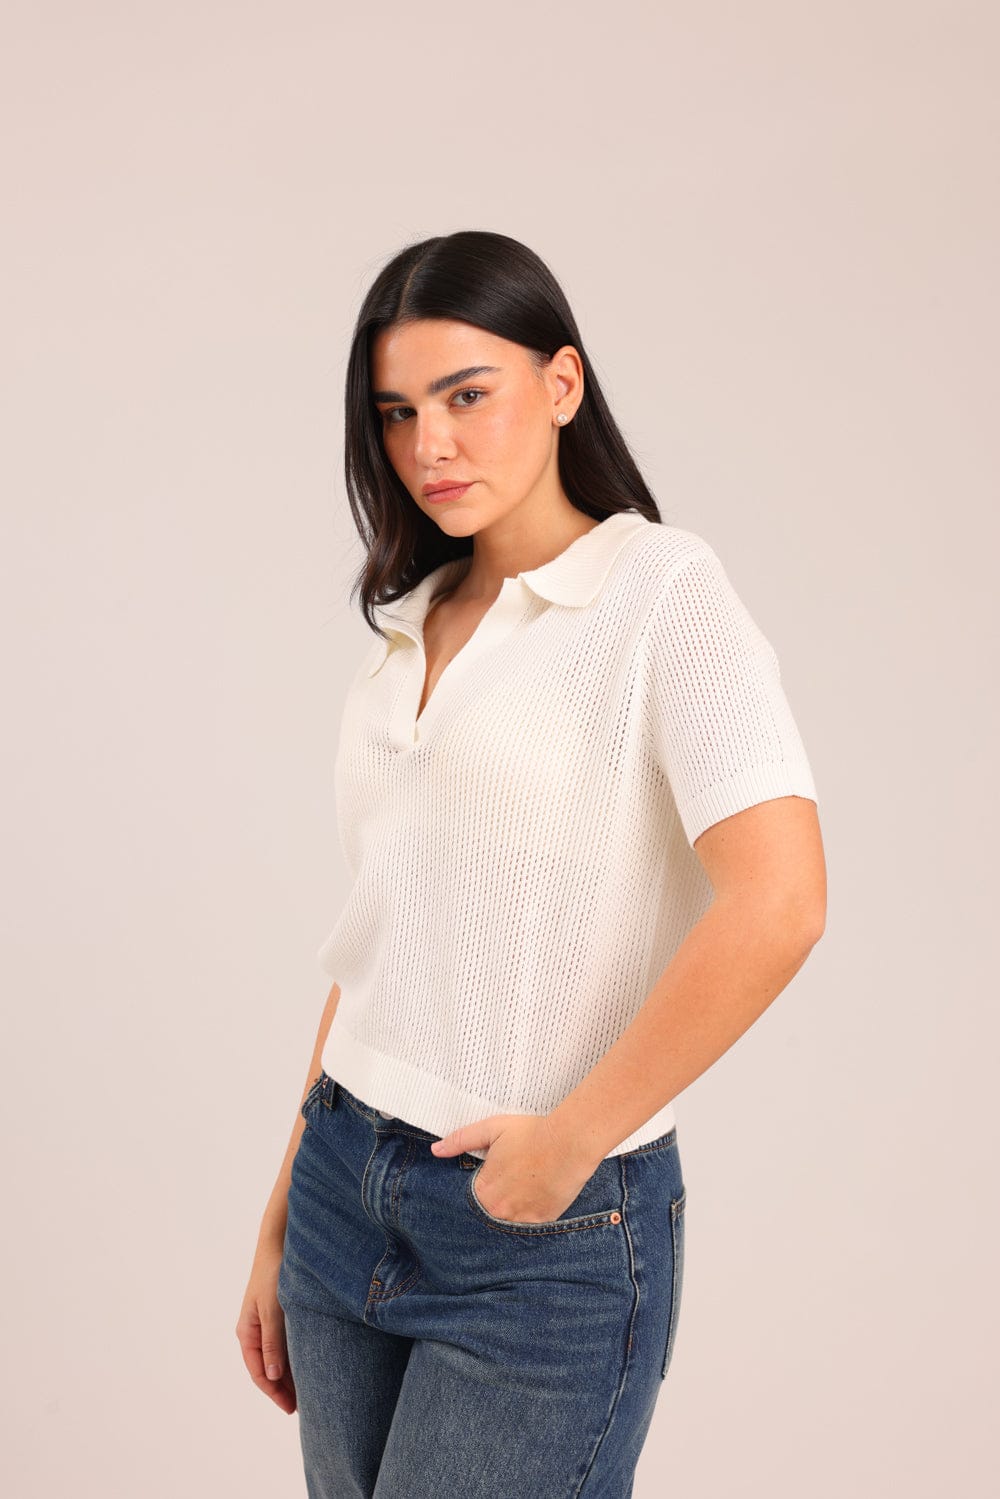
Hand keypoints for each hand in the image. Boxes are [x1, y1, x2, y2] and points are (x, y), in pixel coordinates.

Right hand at [236, 1240, 296, 1414]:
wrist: (280, 1242)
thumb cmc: (274, 1274)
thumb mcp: (273, 1310)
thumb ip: (273, 1342)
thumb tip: (273, 1376)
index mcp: (247, 1332)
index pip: (259, 1373)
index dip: (275, 1393)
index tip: (292, 1409)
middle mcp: (255, 1331)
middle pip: (268, 1369)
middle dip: (284, 1389)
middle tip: (305, 1406)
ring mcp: (266, 1323)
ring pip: (278, 1357)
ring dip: (290, 1374)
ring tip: (310, 1391)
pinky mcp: (279, 1314)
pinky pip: (286, 1343)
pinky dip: (295, 1357)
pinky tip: (310, 1364)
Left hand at [431, 1110, 597, 1222]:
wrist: (568, 1143)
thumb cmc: (530, 1133)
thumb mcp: (491, 1129)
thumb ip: (461, 1140)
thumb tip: (436, 1150)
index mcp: (483, 1191)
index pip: (471, 1198)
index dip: (481, 1186)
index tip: (493, 1176)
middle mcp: (499, 1211)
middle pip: (488, 1213)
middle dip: (494, 1201)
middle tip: (510, 1182)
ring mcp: (521, 1220)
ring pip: (507, 1222)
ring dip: (510, 1210)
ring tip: (523, 1189)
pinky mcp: (542, 1223)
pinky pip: (528, 1227)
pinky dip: (528, 1216)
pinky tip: (535, 1198)